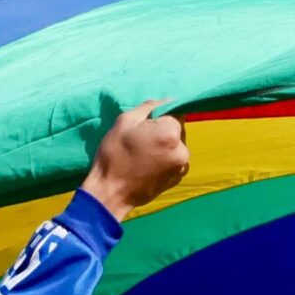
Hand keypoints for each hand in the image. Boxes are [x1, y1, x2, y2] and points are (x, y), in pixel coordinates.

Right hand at [81, 101, 189, 218]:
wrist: (111, 193)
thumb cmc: (114, 154)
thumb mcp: (125, 121)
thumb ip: (149, 107)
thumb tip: (166, 101)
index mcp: (171, 133)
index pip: (174, 112)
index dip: (158, 116)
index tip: (144, 125)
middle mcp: (183, 150)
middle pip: (177, 129)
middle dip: (163, 129)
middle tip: (141, 139)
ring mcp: (182, 166)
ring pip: (177, 144)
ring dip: (165, 144)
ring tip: (144, 153)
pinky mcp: (178, 178)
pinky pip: (175, 158)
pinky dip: (166, 157)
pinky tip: (149, 163)